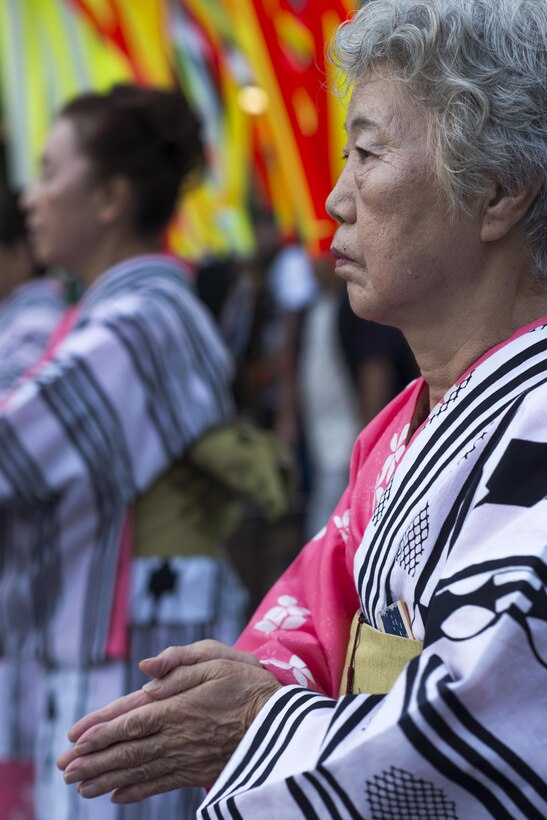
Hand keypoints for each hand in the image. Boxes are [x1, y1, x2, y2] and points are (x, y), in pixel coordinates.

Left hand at [58, 641, 281, 803]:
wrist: (286, 727)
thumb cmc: (251, 684)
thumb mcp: (220, 658)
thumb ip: (180, 661)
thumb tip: (146, 667)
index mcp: (179, 705)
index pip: (130, 719)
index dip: (100, 730)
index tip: (73, 739)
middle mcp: (178, 735)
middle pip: (127, 750)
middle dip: (92, 760)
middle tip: (63, 769)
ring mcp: (187, 757)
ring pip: (139, 771)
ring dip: (105, 779)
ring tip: (79, 786)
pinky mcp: (199, 772)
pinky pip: (161, 784)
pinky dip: (136, 792)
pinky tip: (117, 797)